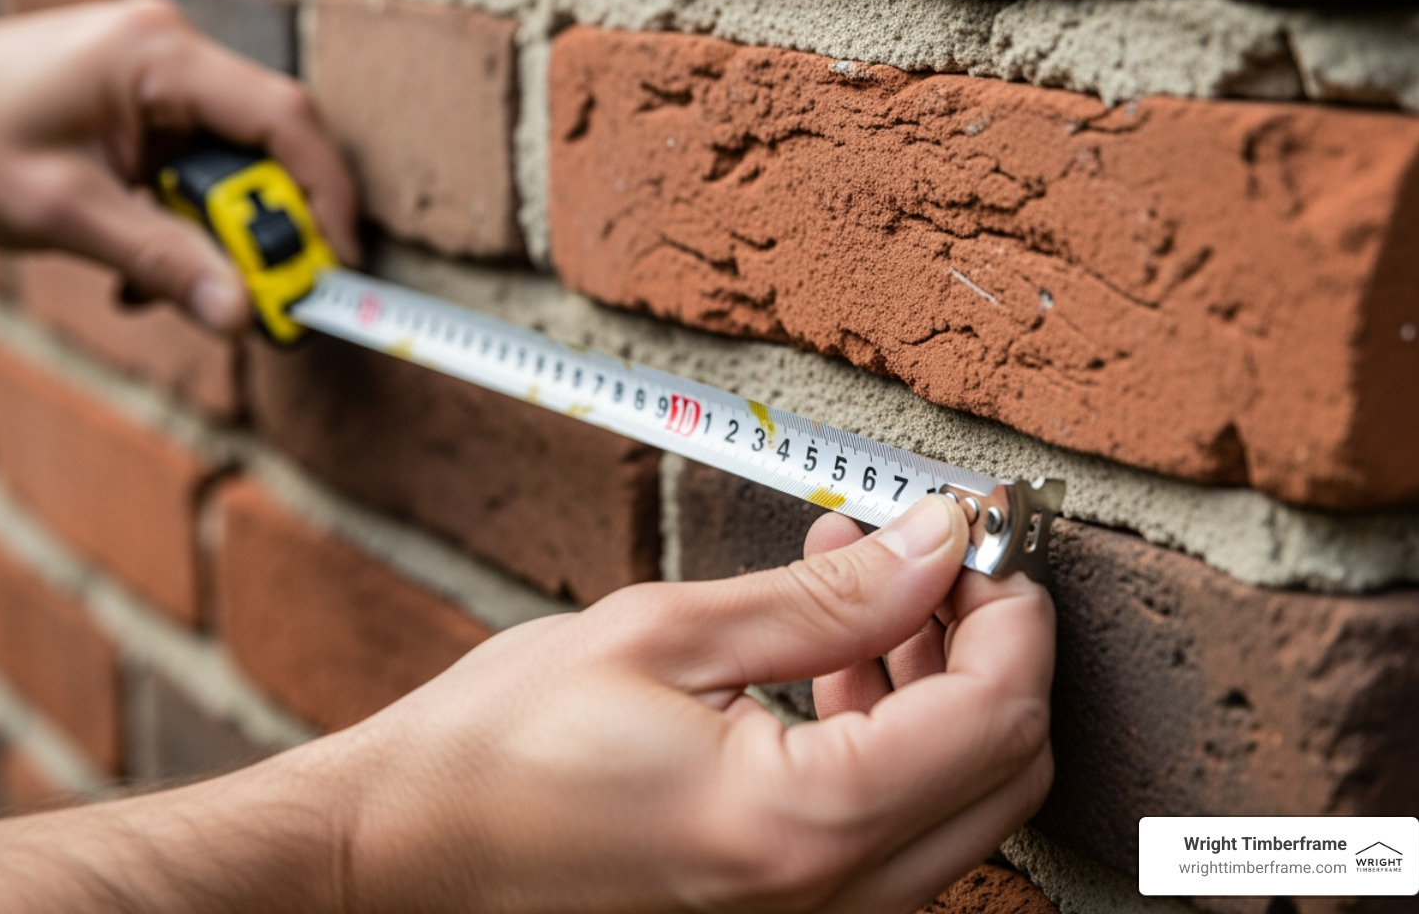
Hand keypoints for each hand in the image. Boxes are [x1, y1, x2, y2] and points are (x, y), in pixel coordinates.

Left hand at [0, 0, 357, 333]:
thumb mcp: (65, 213)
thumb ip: (162, 262)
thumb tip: (240, 315)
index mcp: (159, 55)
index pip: (284, 118)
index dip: (326, 195)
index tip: (337, 262)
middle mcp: (168, 52)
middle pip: (265, 148)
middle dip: (266, 230)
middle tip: (265, 297)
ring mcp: (155, 78)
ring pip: (230, 167)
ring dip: (215, 236)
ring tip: (172, 289)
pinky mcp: (139, 106)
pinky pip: (193, 170)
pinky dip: (183, 224)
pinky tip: (141, 267)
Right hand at [316, 495, 1054, 912]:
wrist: (406, 853)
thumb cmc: (497, 750)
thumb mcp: (664, 633)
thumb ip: (827, 597)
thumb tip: (935, 544)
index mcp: (797, 824)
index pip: (995, 715)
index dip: (1012, 612)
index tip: (983, 540)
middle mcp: (824, 902)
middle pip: (1003, 771)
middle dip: (989, 647)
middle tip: (930, 556)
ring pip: (959, 804)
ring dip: (940, 687)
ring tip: (863, 583)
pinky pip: (893, 832)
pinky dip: (893, 741)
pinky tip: (833, 662)